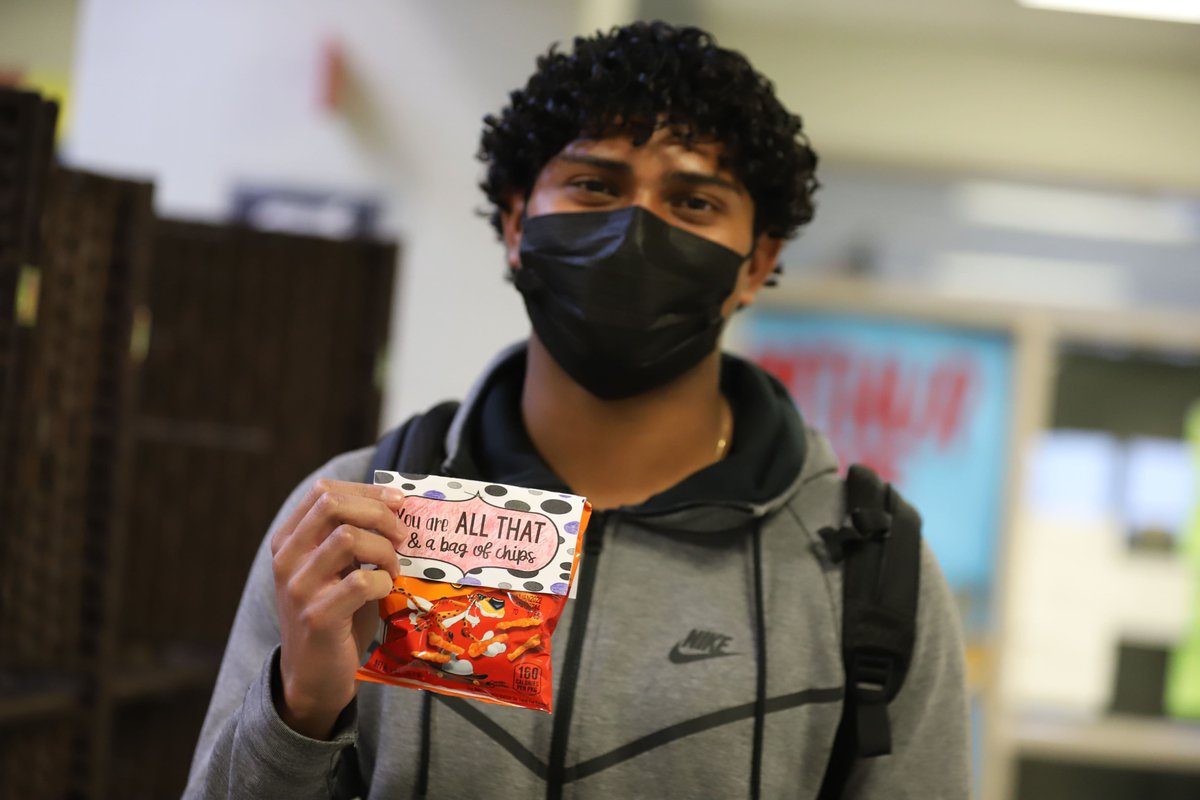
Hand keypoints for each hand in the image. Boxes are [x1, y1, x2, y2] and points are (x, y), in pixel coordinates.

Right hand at [269, 479, 405, 738]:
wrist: (313, 675)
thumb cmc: (334, 614)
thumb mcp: (335, 569)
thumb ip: (353, 537)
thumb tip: (396, 504)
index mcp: (288, 540)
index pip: (323, 491)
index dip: (366, 491)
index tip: (397, 502)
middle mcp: (286, 558)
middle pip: (332, 505)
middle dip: (377, 513)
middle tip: (401, 534)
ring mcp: (298, 587)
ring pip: (347, 538)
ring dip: (384, 550)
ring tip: (393, 568)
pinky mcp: (317, 616)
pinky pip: (360, 581)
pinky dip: (384, 582)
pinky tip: (386, 591)